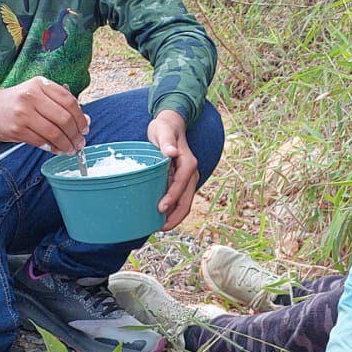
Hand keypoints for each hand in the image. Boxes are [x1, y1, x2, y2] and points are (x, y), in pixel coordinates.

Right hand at [0, 77, 88, 153]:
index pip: (69, 101)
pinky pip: (41, 141)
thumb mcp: (36, 94)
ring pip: (54, 132)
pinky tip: (56, 149)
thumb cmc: (16, 102)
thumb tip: (84, 121)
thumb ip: (58, 104)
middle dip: (75, 134)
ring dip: (66, 144)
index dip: (80, 117)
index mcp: (40, 84)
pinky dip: (52, 148)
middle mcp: (31, 96)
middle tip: (80, 142)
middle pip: (64, 118)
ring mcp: (23, 113)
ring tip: (70, 149)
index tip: (85, 128)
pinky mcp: (17, 129)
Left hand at [148, 109, 197, 230]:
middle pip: (187, 200)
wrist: (171, 124)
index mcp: (188, 163)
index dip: (171, 198)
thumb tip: (171, 152)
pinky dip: (173, 210)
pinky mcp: (182, 181)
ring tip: (159, 227)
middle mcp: (191, 173)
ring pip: (185, 202)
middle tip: (160, 227)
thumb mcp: (163, 130)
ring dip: (175, 216)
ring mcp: (188, 178)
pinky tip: (161, 217)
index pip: (181, 184)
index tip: (160, 209)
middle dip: (175, 216)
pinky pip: (180, 199)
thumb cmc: (165, 127)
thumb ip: (166, 141)